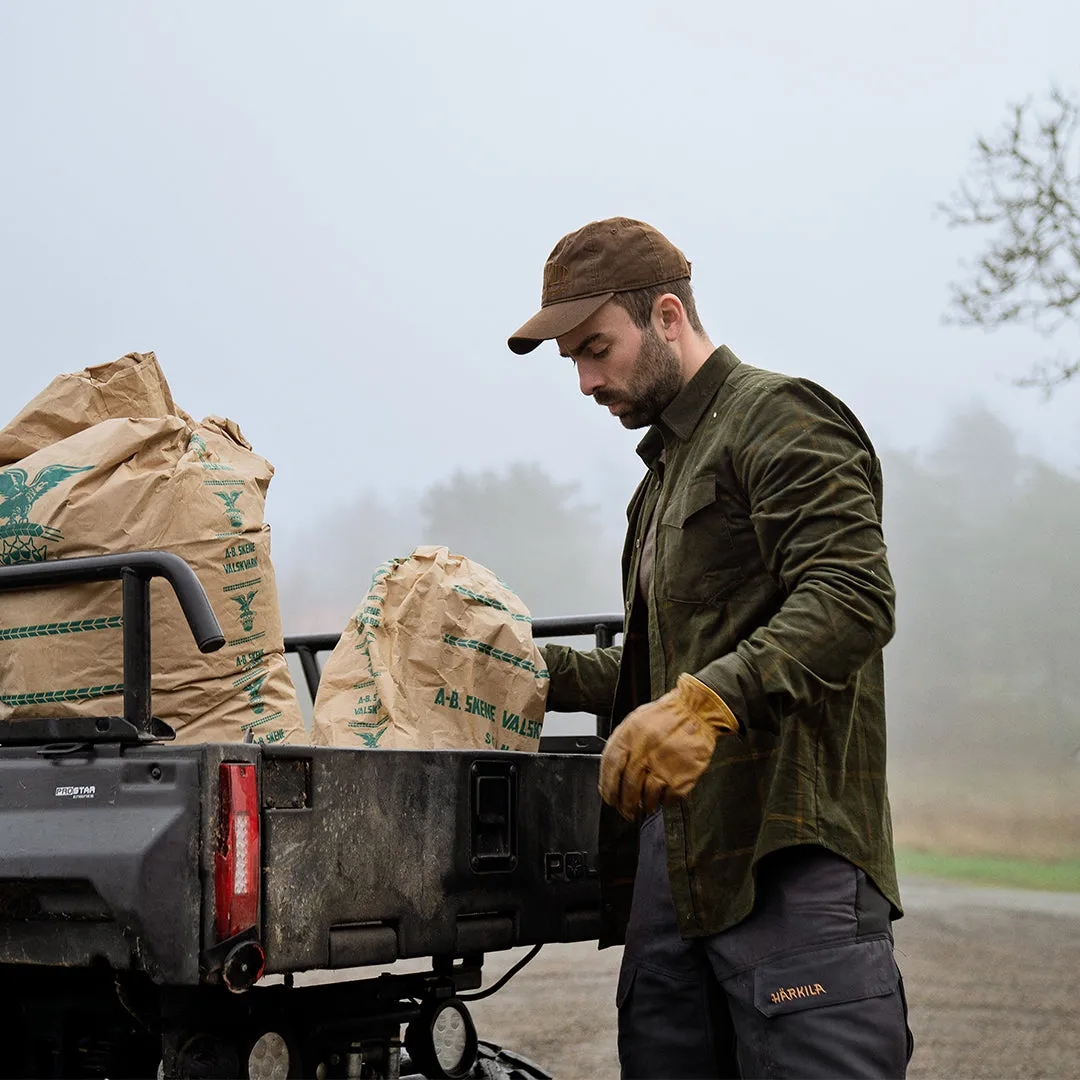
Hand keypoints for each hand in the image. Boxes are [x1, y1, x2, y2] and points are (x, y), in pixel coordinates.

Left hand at [599, 673, 739, 819]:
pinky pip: (669, 799)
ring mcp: (663, 766)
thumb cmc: (666, 716)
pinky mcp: (681, 777)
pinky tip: (664, 797)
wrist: (697, 711)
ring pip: (647, 797)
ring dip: (645, 806)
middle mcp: (644, 753)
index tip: (608, 798)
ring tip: (645, 806)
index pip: (610, 768)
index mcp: (629, 737)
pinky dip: (664, 802)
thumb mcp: (635, 721)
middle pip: (628, 787)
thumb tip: (611, 770)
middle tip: (625, 811)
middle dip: (624, 805)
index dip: (607, 787)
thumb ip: (622, 744)